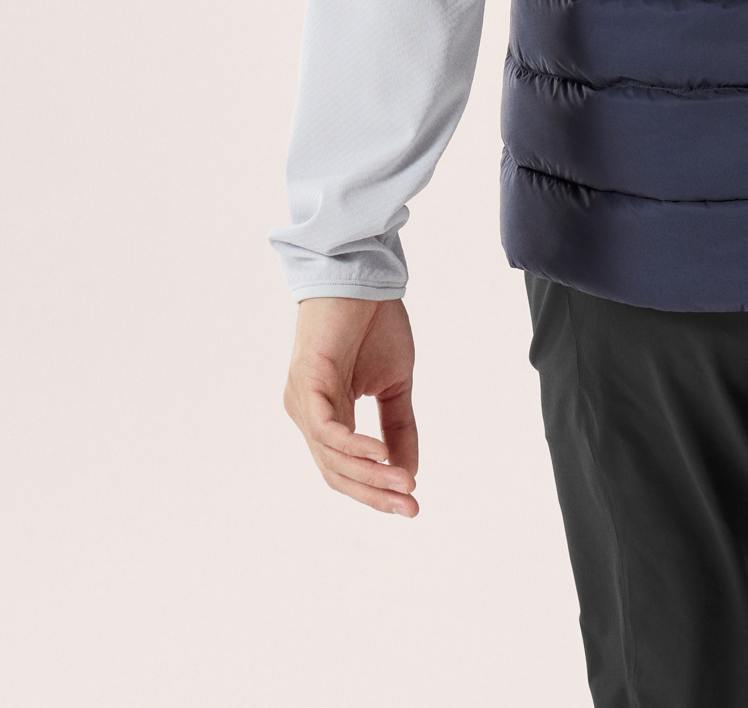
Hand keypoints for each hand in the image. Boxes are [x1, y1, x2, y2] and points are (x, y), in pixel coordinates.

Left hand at [283, 296, 418, 516]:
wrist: (363, 275)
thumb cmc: (374, 323)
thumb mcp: (394, 384)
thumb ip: (398, 427)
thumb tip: (408, 473)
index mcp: (325, 414)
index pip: (344, 468)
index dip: (375, 490)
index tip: (410, 506)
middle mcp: (307, 412)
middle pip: (335, 472)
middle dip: (374, 493)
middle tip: (411, 507)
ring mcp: (302, 399)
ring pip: (331, 457)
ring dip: (370, 475)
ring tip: (404, 485)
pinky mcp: (307, 381)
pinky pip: (327, 429)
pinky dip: (354, 447)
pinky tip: (383, 455)